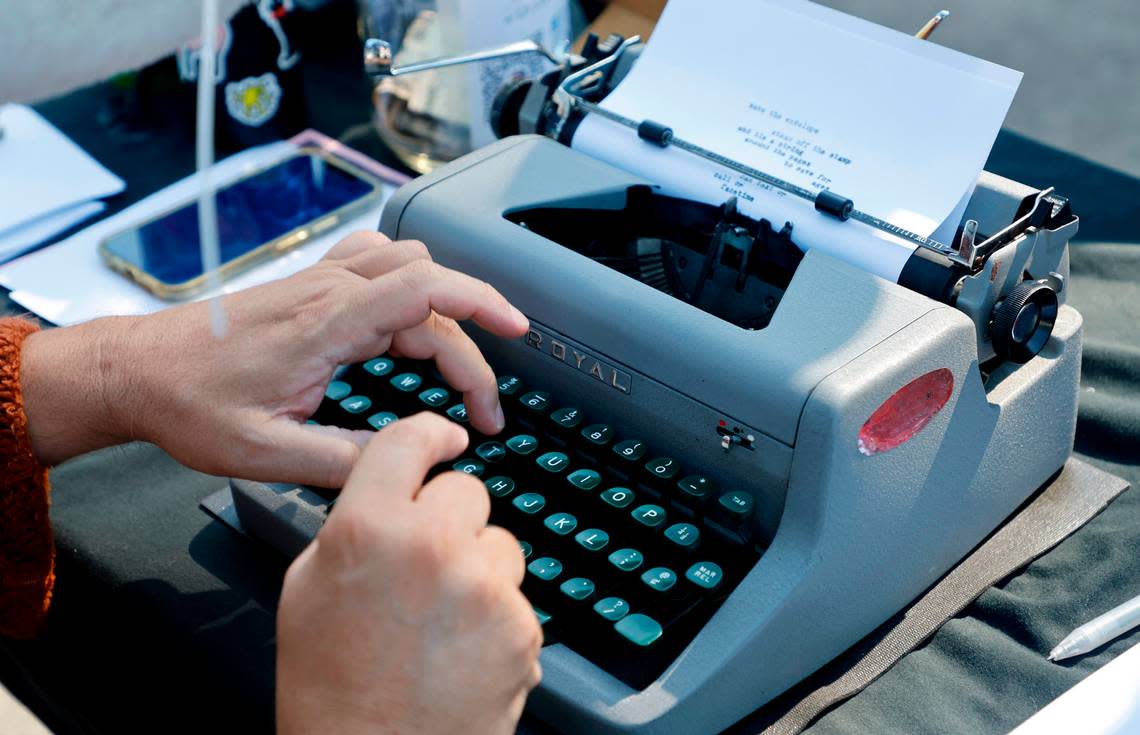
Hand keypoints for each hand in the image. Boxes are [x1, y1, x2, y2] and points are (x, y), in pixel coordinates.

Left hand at [20, 231, 528, 485]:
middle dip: (472, 342)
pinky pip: (380, 264)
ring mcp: (319, 282)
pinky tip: (415, 321)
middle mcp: (327, 291)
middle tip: (480, 409)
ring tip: (462, 364)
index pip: (423, 290)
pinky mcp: (312, 287)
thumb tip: (419, 455)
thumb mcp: (266, 453)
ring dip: (446, 310)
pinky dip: (414, 287)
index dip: (480, 303)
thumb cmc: (189, 406)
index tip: (517, 332)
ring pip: (410, 270)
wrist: (136, 372)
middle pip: (429, 290)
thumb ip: (348, 457)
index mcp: (324, 323)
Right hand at [276, 413, 541, 734]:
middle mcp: (430, 546)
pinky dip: (498, 619)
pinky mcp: (521, 626)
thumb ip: (352, 525)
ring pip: (499, 544)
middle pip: (467, 491)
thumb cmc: (330, 687)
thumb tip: (388, 494)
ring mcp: (483, 586)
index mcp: (367, 528)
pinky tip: (461, 651)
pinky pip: (517, 597)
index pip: (408, 440)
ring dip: (479, 570)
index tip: (443, 438)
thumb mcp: (307, 588)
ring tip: (440, 622)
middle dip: (449, 521)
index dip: (429, 434)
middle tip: (426, 568)